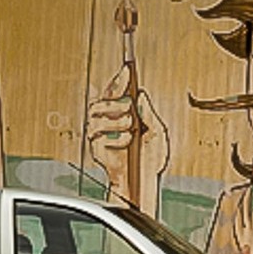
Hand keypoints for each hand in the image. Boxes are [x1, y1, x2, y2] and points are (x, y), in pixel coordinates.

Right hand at [84, 68, 168, 210]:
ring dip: (115, 120)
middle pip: (99, 101)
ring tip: (130, 128)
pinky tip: (124, 143)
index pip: (114, 91)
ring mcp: (100, 135)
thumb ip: (150, 114)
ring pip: (95, 116)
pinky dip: (114, 138)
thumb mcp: (158, 134)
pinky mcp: (96, 149)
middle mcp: (108, 122)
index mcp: (122, 114)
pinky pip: (97, 136)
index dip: (119, 80)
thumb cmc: (150, 160)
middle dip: (113, 103)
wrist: (143, 183)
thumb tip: (141, 96)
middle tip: (128, 107)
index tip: (126, 70)